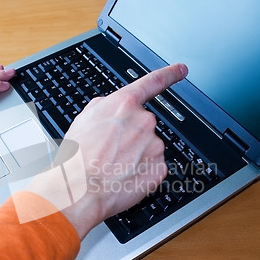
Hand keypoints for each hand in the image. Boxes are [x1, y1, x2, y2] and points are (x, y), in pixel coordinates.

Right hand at [27, 63, 187, 238]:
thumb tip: (113, 109)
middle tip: (110, 151)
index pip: (153, 82)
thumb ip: (105, 107)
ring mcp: (155, 145)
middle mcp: (144, 121)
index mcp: (125, 105)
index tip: (181, 70)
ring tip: (113, 167)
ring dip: (135, 156)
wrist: (80, 189)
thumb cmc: (78, 157)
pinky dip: (141, 173)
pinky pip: (153, 167)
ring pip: (149, 148)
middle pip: (144, 125)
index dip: (169, 74)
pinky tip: (124, 177)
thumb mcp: (83, 119)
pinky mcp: (160, 168)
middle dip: (131, 137)